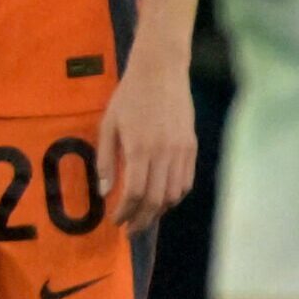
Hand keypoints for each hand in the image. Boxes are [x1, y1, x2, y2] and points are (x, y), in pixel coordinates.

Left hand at [97, 48, 196, 233]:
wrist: (162, 69)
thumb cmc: (129, 95)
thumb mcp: (109, 125)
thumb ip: (107, 160)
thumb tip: (106, 192)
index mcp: (141, 148)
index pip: (136, 193)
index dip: (125, 213)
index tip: (115, 221)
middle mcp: (165, 153)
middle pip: (156, 200)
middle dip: (142, 220)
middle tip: (129, 230)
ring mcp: (182, 150)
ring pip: (174, 194)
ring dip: (159, 211)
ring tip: (145, 217)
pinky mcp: (192, 145)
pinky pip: (187, 180)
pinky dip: (175, 196)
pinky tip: (163, 199)